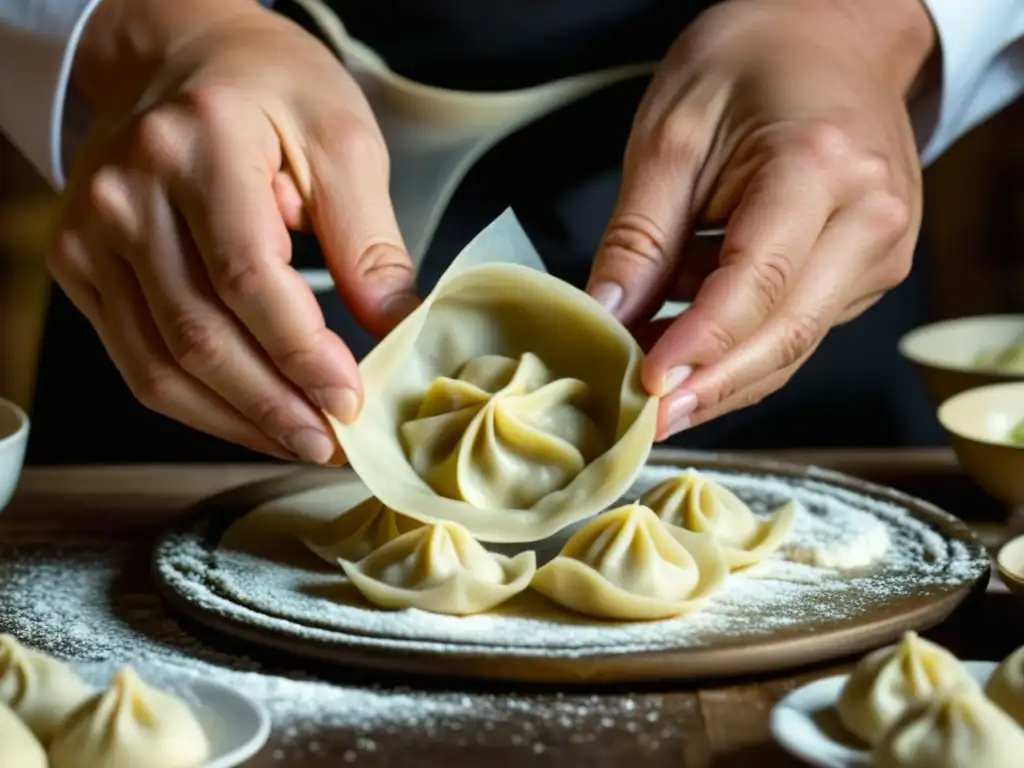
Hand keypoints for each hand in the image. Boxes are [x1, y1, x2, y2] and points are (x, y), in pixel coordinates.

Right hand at [50, 0, 416, 461]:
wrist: (182, 57)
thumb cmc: (271, 89)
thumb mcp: (341, 140)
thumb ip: (368, 240)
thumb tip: (396, 331)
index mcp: (196, 146)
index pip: (246, 276)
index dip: (301, 353)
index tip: (351, 399)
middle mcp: (126, 193)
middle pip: (198, 335)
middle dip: (274, 405)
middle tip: (334, 444)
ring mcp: (92, 234)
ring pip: (159, 365)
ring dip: (237, 421)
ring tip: (302, 444)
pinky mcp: (83, 265)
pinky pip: (137, 359)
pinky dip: (198, 404)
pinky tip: (252, 420)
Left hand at [586, 0, 935, 438]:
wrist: (834, 35)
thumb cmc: (751, 63)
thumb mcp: (672, 135)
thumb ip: (640, 235)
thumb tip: (605, 317)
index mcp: (822, 168)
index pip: (756, 286)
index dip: (697, 348)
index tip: (644, 388)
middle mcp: (870, 218)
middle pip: (784, 336)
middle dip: (709, 387)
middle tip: (644, 422)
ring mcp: (880, 248)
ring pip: (793, 343)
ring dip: (718, 373)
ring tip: (649, 385)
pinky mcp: (869, 266)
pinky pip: (799, 324)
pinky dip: (738, 342)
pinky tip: (686, 342)